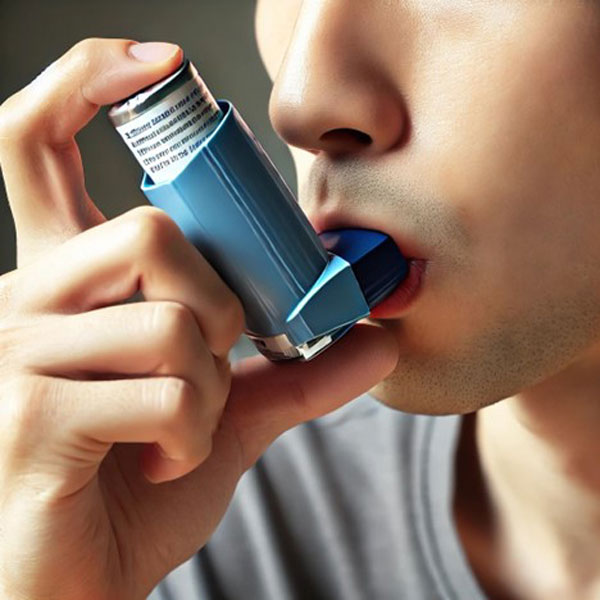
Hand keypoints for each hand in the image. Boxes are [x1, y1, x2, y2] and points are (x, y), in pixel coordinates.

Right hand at [0, 39, 398, 599]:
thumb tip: (376, 335)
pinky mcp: (31, 416)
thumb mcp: (223, 414)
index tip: (158, 62)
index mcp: (63, 284)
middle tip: (214, 358)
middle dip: (215, 303)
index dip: (86, 82)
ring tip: (179, 428)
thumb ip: (294, 370)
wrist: (81, 578)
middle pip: (148, 233)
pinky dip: (192, 434)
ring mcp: (16, 355)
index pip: (36, 142)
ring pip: (170, 317)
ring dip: (209, 383)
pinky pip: (166, 390)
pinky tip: (159, 463)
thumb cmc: (136, 487)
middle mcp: (24, 301)